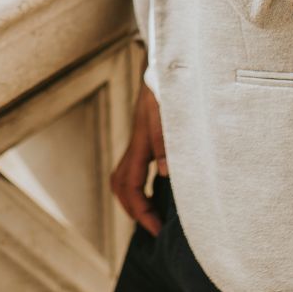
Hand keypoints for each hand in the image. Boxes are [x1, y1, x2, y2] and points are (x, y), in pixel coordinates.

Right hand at [110, 81, 167, 234]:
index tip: (156, 229)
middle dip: (134, 209)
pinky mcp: (147, 134)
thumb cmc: (169, 85)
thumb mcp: (171, 112)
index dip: (142, 211)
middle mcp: (136, 143)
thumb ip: (167, 141)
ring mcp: (140, 138)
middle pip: (121, 184)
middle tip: (153, 228)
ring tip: (152, 215)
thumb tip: (165, 173)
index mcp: (141, 142)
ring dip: (134, 198)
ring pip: (125, 175)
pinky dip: (142, 184)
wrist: (165, 62)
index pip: (132, 185)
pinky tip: (160, 189)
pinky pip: (137, 166)